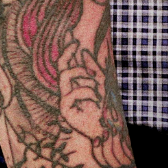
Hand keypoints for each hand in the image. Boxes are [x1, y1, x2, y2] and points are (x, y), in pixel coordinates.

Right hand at [57, 38, 132, 167]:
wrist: (106, 131)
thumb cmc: (104, 110)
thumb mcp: (101, 85)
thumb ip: (93, 69)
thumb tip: (83, 52)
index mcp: (75, 84)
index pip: (67, 64)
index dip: (67, 50)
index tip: (71, 36)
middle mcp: (67, 90)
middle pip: (61, 66)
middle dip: (67, 52)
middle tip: (75, 43)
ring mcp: (64, 99)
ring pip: (65, 75)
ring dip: (84, 76)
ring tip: (97, 86)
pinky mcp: (64, 109)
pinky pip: (73, 92)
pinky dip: (87, 92)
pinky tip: (95, 101)